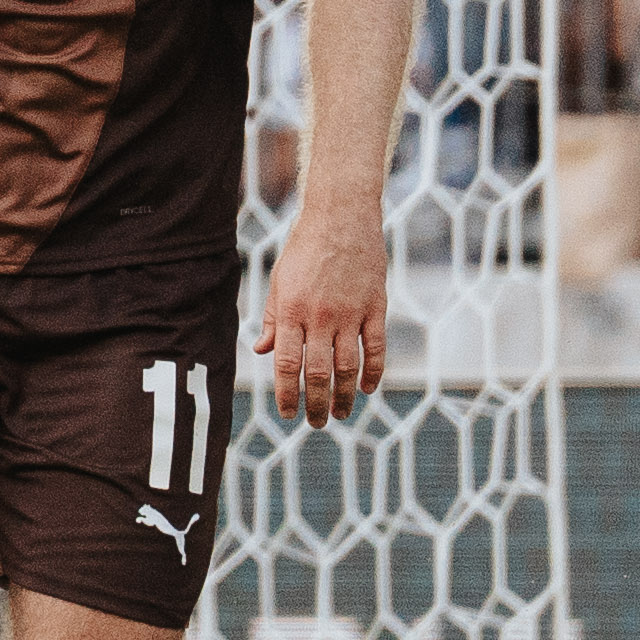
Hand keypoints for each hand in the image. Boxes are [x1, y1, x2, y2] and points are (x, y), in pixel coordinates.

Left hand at [258, 189, 388, 426]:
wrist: (341, 217)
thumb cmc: (304, 249)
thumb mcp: (279, 281)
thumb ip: (272, 319)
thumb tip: (263, 353)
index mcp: (292, 310)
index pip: (288, 364)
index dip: (287, 394)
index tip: (287, 413)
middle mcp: (320, 316)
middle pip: (318, 373)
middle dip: (317, 404)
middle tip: (317, 423)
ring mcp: (351, 313)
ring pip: (349, 366)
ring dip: (345, 396)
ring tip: (341, 413)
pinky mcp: (375, 307)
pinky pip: (376, 348)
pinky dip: (374, 372)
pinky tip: (368, 388)